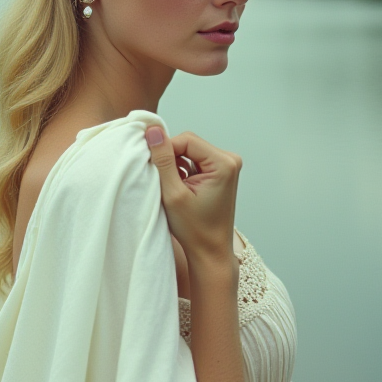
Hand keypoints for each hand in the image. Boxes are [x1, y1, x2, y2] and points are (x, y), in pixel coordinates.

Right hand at [145, 126, 241, 263]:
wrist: (210, 251)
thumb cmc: (194, 229)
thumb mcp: (173, 193)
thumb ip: (162, 160)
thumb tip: (152, 130)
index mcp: (224, 163)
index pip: (186, 139)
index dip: (165, 151)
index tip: (153, 171)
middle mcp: (229, 160)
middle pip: (188, 143)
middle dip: (170, 158)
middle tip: (161, 181)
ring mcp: (226, 165)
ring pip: (189, 151)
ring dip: (175, 165)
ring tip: (172, 188)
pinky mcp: (219, 172)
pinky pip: (194, 160)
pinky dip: (182, 171)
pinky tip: (179, 189)